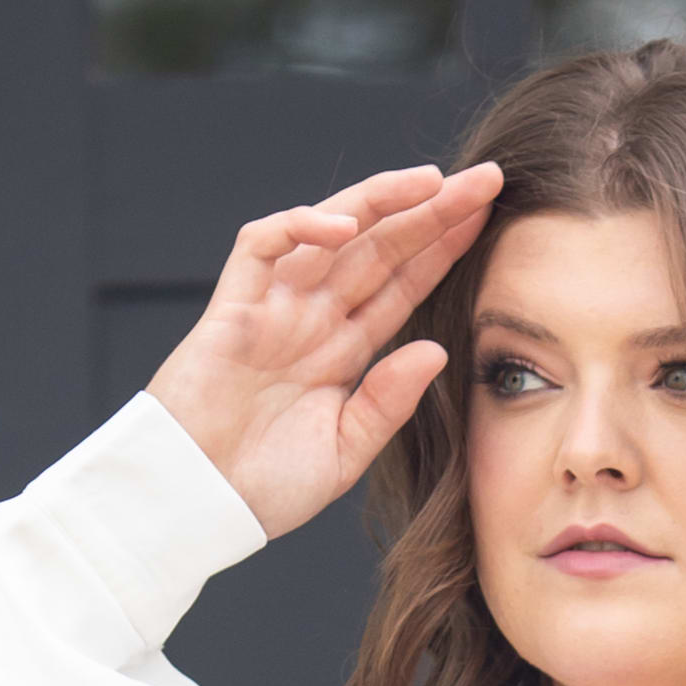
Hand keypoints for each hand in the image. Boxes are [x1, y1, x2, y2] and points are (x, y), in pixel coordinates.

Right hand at [148, 163, 500, 542]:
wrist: (197, 505)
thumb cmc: (263, 487)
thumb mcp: (345, 452)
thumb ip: (388, 402)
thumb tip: (436, 351)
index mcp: (342, 350)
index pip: (402, 284)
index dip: (443, 248)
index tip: (489, 219)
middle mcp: (312, 317)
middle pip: (380, 246)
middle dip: (431, 210)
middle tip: (486, 179)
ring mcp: (273, 306)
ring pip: (331, 230)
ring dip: (381, 200)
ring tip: (433, 182)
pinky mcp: (233, 305)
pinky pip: (264, 243)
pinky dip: (301, 225)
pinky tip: (346, 224)